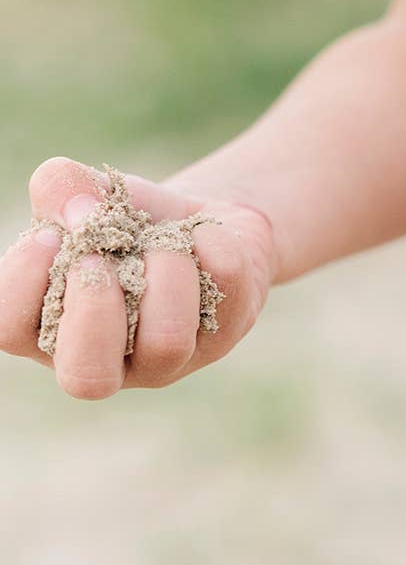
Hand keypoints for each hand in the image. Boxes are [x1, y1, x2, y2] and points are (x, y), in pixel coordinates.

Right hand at [1, 156, 278, 400]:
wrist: (194, 220)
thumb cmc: (123, 221)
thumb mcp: (85, 193)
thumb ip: (61, 187)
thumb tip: (82, 212)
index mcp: (49, 326)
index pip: (10, 330)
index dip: (23, 282)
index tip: (51, 236)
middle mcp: (105, 359)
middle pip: (87, 377)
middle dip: (95, 305)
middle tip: (104, 257)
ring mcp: (165, 359)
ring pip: (166, 342)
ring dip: (164, 270)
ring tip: (163, 242)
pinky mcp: (220, 335)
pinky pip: (225, 288)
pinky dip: (211, 242)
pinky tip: (201, 236)